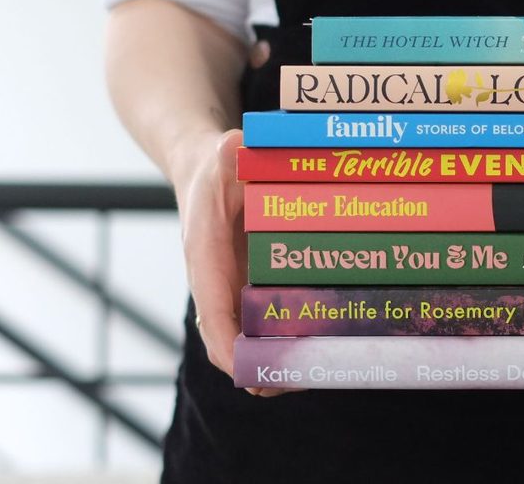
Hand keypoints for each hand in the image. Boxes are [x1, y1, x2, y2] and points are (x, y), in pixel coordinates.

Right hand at [174, 128, 291, 396]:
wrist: (203, 168)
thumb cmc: (218, 164)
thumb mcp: (223, 152)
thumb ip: (229, 152)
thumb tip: (234, 145)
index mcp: (203, 253)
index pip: (209, 309)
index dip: (227, 343)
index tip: (248, 369)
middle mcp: (214, 280)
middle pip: (227, 340)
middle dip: (258, 367)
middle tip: (300, 378)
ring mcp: (229, 287)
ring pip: (245, 339)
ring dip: (275, 362)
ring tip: (317, 373)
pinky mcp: (246, 287)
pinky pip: (262, 324)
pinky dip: (285, 342)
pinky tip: (321, 349)